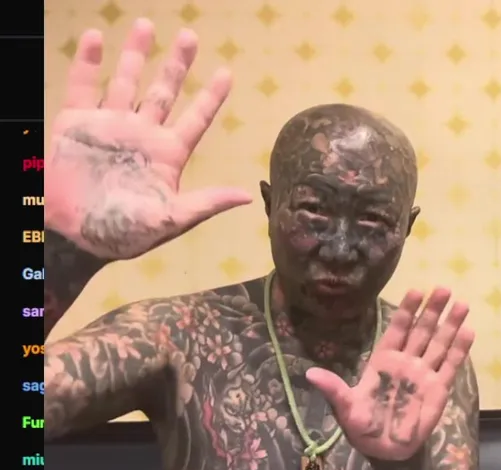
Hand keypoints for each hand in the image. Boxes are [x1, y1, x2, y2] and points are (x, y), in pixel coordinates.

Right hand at [46, 18, 252, 260]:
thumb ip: (206, 203)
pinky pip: (82, 85)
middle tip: (190, 36)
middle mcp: (141, 134)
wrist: (74, 235)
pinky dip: (87, 61)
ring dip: (135, 53)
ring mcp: (109, 125)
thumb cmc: (124, 233)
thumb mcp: (171, 220)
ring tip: (146, 24)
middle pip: (164, 91)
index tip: (227, 73)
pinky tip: (94, 37)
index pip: (196, 119)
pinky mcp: (75, 122)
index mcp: (167, 154)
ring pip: (125, 81)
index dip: (211, 97)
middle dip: (176, 64)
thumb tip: (247, 196)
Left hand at [307, 289, 474, 461]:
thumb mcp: (345, 407)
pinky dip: (460, 349)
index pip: (398, 329)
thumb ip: (334, 389)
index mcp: (384, 360)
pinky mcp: (439, 389)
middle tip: (443, 289)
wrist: (383, 450)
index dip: (407, 310)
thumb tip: (310, 374)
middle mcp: (406, 362)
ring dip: (450, 324)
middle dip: (432, 310)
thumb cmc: (361, 426)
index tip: (416, 290)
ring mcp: (425, 374)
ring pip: (440, 343)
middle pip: (422, 331)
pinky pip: (451, 365)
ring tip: (462, 303)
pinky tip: (469, 331)